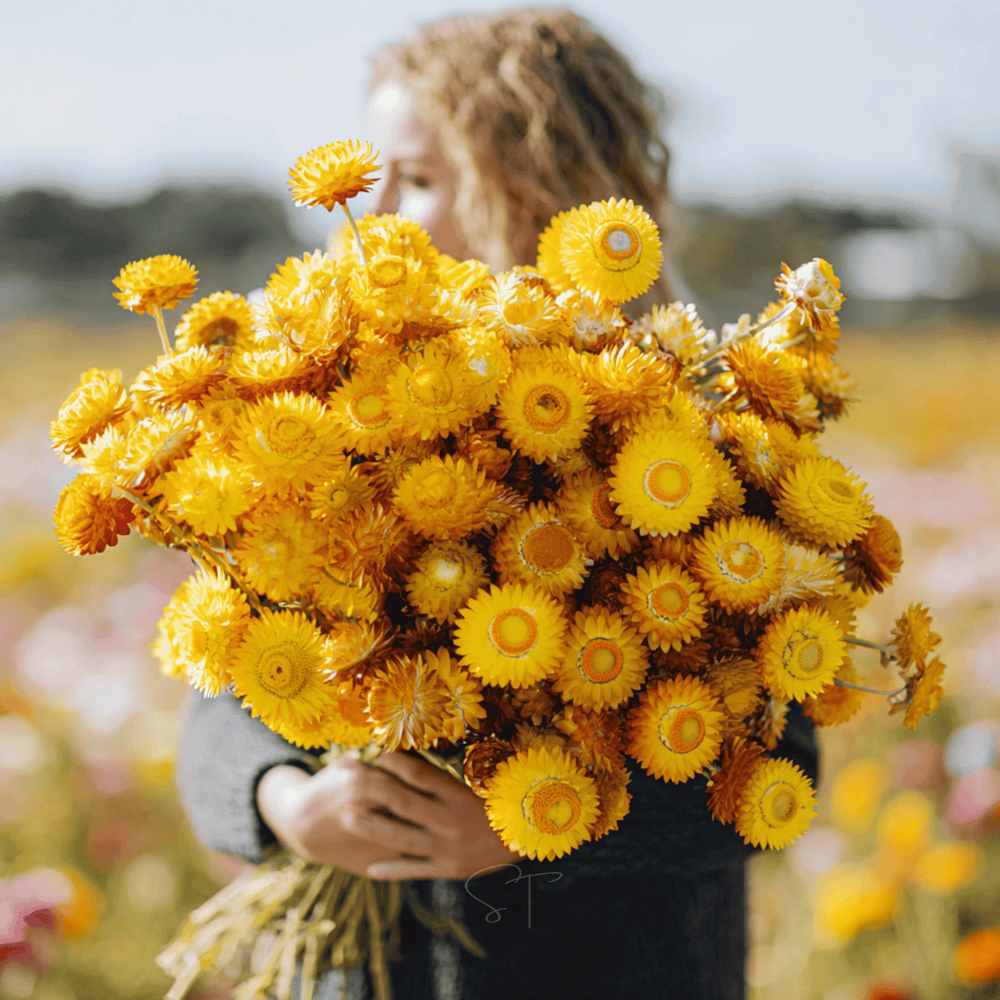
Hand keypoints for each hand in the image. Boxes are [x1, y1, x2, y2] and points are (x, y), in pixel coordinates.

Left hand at [365, 751, 520, 881]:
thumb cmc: (494, 806)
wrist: (520, 840)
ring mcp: (446, 846)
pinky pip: (414, 869)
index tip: (378, 755)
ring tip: (348, 817)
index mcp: (457, 795)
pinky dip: (392, 869)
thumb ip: (440, 780)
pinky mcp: (446, 868)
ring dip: (372, 827)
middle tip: (350, 784)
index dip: (396, 763)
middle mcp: (449, 820)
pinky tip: (370, 868)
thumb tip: (404, 762)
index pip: (420, 774)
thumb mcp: (470, 787)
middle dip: (374, 793)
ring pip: (402, 837)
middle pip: (404, 804)